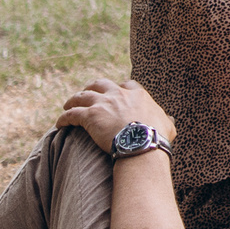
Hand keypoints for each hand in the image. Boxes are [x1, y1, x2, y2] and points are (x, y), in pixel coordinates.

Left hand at [57, 78, 174, 154]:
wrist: (142, 144)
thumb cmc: (156, 136)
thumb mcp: (167, 125)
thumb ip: (166, 120)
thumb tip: (170, 120)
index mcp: (137, 95)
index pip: (127, 85)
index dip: (119, 88)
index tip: (116, 93)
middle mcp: (118, 94)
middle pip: (100, 84)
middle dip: (92, 88)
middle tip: (87, 94)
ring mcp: (103, 103)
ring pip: (82, 96)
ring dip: (73, 100)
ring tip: (68, 106)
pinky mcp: (89, 116)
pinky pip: (72, 115)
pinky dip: (64, 118)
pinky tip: (59, 124)